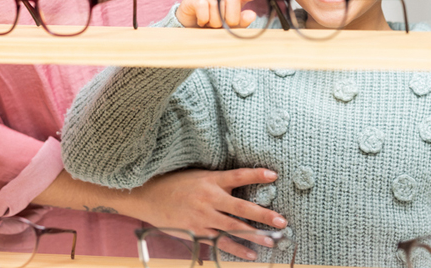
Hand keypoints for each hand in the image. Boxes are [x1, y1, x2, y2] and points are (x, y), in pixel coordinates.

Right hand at [123, 166, 285, 258]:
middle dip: (263, 215)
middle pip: (241, 207)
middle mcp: (209, 198)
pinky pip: (220, 242)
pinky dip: (236, 249)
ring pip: (233, 228)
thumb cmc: (175, 183)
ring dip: (254, 236)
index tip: (274, 175)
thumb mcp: (198, 176)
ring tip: (272, 241)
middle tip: (281, 221)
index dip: (256, 175)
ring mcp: (203, 217)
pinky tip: (251, 255)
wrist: (149, 196)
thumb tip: (240, 184)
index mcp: (211, 180)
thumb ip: (218, 181)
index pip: (238, 175)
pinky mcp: (197, 232)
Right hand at [176, 0, 275, 28]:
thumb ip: (240, 22)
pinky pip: (205, 8)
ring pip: (218, 9)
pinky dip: (204, 20)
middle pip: (233, 4)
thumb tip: (252, 15)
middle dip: (229, 20)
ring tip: (209, 23)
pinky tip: (201, 21)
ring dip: (214, 23)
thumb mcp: (227, 26)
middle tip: (220, 25)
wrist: (188, 27)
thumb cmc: (211, 25)